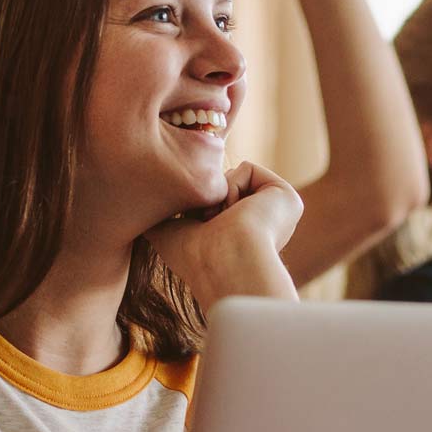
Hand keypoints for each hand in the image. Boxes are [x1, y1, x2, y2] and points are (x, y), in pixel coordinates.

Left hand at [149, 160, 303, 309]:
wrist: (223, 262)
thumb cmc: (194, 257)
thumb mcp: (168, 232)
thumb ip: (162, 210)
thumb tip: (145, 194)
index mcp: (241, 236)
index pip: (211, 201)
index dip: (196, 206)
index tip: (194, 225)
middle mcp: (262, 225)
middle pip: (221, 185)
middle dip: (208, 197)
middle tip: (208, 223)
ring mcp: (276, 211)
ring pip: (233, 176)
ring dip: (219, 194)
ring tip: (222, 221)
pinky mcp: (286, 196)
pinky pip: (247, 169)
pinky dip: (233, 186)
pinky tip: (236, 212)